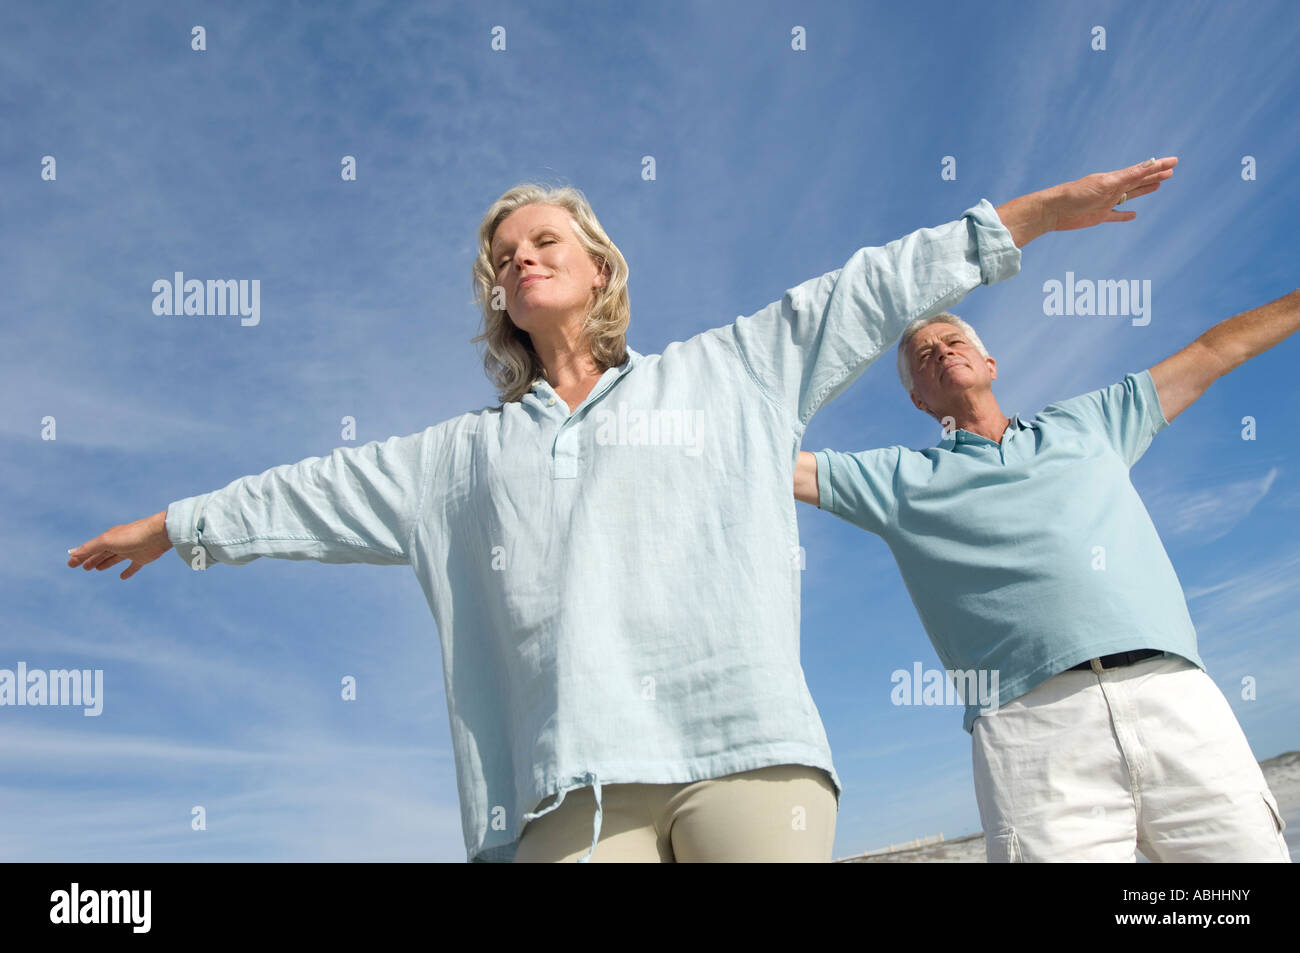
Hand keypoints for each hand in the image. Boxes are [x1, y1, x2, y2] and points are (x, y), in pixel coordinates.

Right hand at [67, 510, 171, 579]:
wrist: (159, 534)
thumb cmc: (132, 535)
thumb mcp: (107, 541)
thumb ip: (90, 548)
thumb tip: (71, 552)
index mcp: (109, 538)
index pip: (91, 548)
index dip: (80, 556)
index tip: (70, 564)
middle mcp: (119, 544)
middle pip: (101, 554)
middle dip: (90, 559)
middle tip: (82, 567)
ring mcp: (131, 551)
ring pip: (114, 559)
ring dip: (105, 563)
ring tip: (96, 569)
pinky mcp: (143, 558)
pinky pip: (133, 566)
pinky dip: (127, 572)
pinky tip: (122, 577)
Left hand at [996, 156, 1177, 246]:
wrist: (1052, 211)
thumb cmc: (1076, 194)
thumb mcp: (1106, 184)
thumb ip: (1128, 177)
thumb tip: (1150, 166)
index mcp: (1115, 178)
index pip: (1141, 170)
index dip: (1158, 166)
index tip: (1174, 161)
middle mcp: (1112, 188)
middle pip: (1138, 181)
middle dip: (1154, 176)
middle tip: (1171, 171)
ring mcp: (1106, 202)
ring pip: (1131, 195)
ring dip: (1145, 190)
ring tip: (1158, 185)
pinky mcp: (1099, 216)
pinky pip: (1116, 215)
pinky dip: (1125, 215)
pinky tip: (1134, 215)